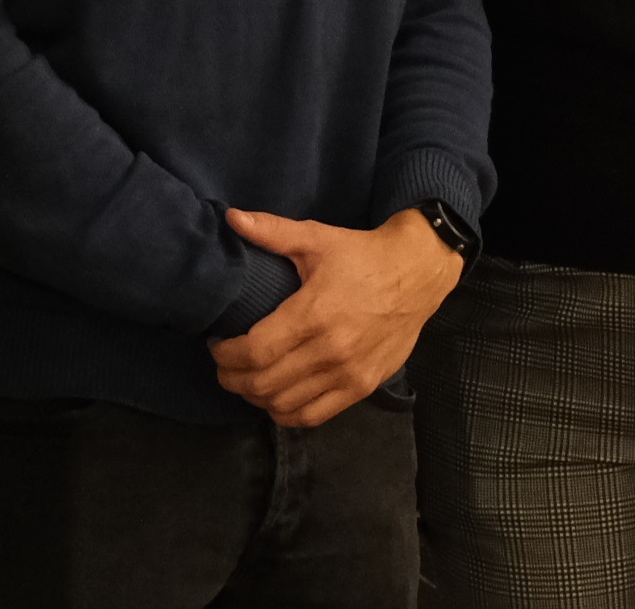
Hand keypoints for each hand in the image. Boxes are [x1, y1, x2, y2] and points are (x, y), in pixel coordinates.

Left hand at [208, 207, 463, 426]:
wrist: (418, 273)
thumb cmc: (362, 255)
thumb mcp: (317, 238)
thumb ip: (272, 232)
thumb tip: (232, 218)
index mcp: (314, 313)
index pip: (255, 350)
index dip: (226, 355)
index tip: (216, 345)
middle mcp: (330, 350)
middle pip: (264, 383)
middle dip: (233, 379)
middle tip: (224, 366)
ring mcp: (348, 374)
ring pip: (285, 405)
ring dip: (257, 398)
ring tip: (248, 380)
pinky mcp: (363, 387)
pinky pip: (314, 416)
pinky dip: (288, 413)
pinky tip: (277, 398)